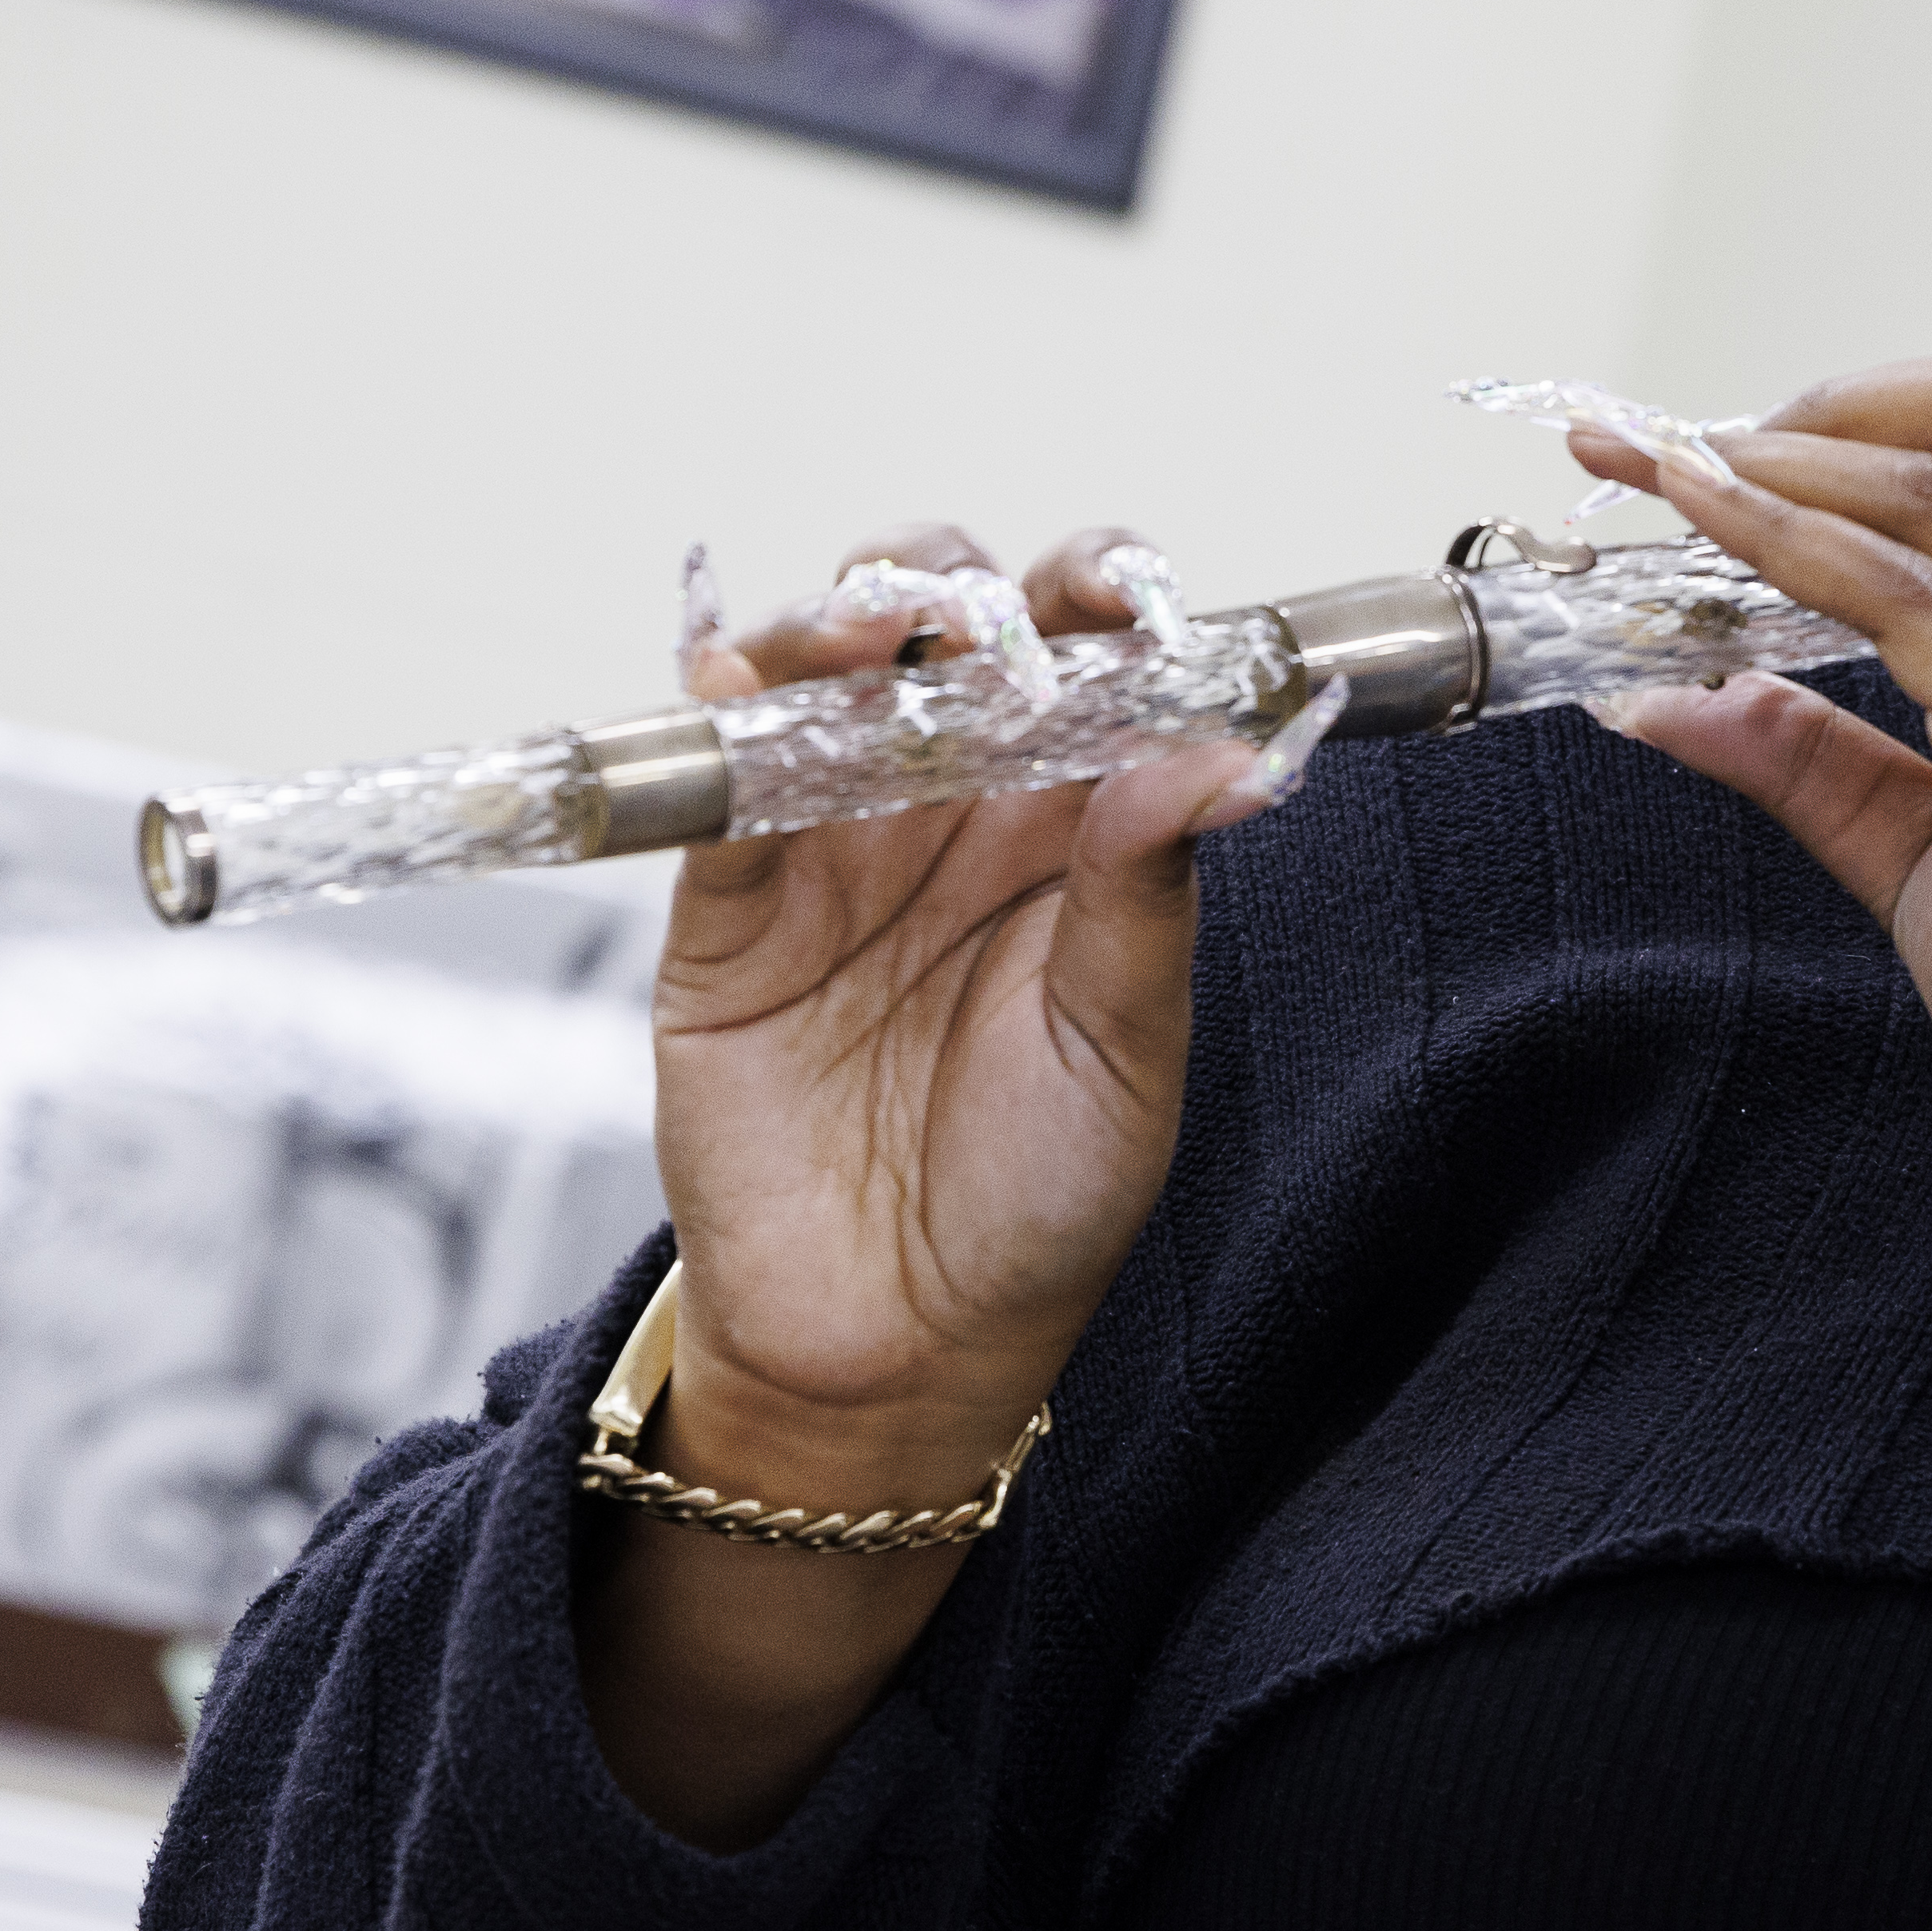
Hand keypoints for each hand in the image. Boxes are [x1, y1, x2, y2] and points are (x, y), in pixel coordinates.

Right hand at [650, 523, 1281, 1499]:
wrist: (897, 1346)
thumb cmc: (1040, 1200)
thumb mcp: (1125, 1050)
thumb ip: (1148, 893)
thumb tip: (1215, 752)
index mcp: (1076, 823)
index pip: (1092, 663)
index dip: (1100, 598)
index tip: (1120, 591)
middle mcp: (955, 808)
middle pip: (945, 633)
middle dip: (953, 584)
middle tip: (977, 620)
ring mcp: (834, 845)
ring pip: (822, 677)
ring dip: (837, 622)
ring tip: (868, 633)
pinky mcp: (728, 909)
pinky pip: (716, 787)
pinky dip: (720, 718)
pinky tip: (737, 678)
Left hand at [1572, 356, 1931, 1296]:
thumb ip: (1821, 766)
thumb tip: (1685, 703)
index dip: (1883, 412)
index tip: (1741, 440)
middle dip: (1845, 394)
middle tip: (1715, 443)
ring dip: (1779, 456)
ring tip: (1670, 464)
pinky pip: (1900, 589)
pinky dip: (1782, 537)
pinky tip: (1704, 519)